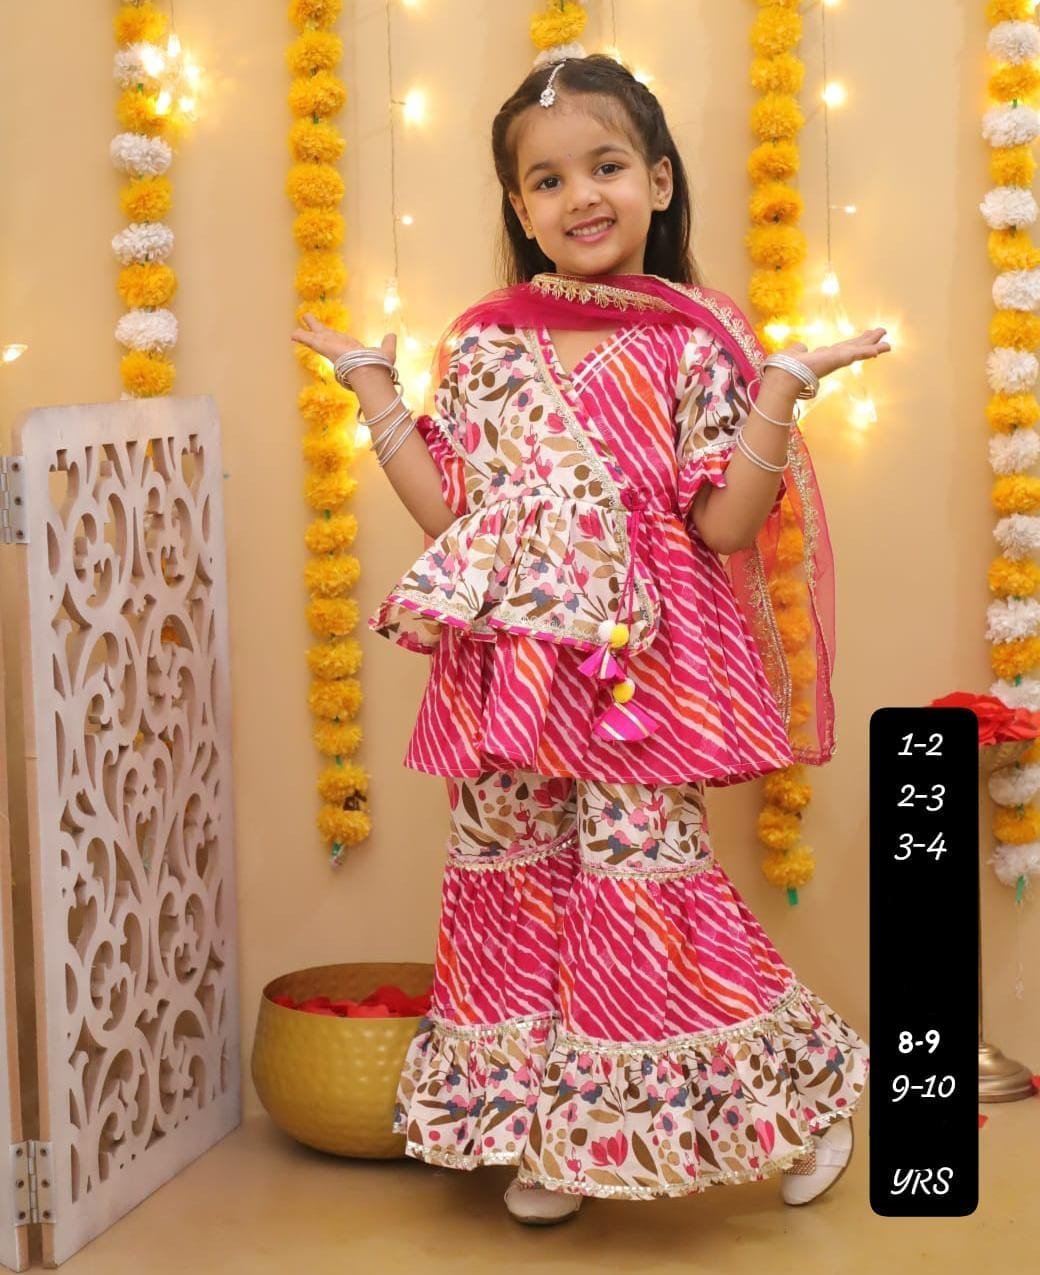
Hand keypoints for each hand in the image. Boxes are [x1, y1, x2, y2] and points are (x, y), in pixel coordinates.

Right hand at [291, 313, 396, 380]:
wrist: (370, 372)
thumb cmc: (378, 366)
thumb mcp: (386, 351)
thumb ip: (388, 343)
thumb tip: (392, 335)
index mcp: (351, 349)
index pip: (340, 340)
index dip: (335, 336)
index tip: (328, 332)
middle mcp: (339, 349)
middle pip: (325, 336)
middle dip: (316, 328)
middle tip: (307, 318)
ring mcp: (330, 349)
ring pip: (315, 339)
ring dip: (305, 334)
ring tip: (294, 332)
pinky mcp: (324, 347)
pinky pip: (310, 340)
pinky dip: (301, 337)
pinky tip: (292, 334)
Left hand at [769, 328, 890, 383]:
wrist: (783, 377)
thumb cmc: (785, 367)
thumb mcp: (794, 353)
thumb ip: (798, 350)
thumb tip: (801, 348)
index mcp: (822, 358)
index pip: (840, 349)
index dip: (851, 345)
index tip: (861, 342)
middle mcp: (831, 359)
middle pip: (853, 347)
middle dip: (867, 341)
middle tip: (881, 332)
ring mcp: (836, 360)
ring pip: (859, 350)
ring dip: (874, 345)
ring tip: (888, 342)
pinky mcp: (839, 359)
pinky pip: (858, 353)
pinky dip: (870, 350)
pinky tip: (883, 347)